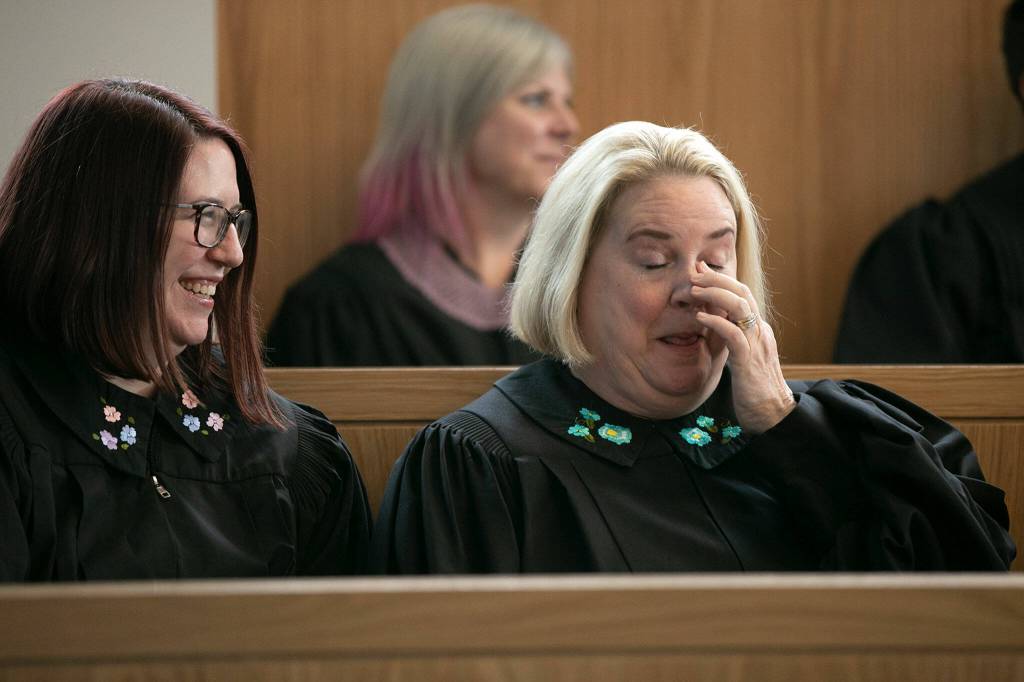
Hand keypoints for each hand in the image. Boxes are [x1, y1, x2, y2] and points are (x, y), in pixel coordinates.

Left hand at [691, 261, 794, 433]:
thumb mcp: (742, 358)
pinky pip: (734, 334)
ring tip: (694, 291)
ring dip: (715, 294)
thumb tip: (715, 325)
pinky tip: (700, 317)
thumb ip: (732, 340)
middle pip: (742, 293)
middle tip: (694, 274)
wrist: (773, 416)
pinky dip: (716, 322)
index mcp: (758, 330)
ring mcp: (757, 345)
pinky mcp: (749, 361)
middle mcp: (760, 332)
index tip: (701, 270)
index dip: (722, 280)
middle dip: (717, 279)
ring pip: (740, 307)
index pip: (743, 295)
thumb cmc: (753, 390)